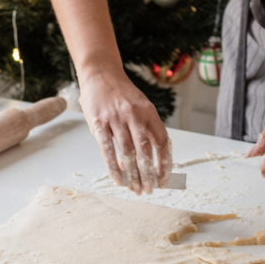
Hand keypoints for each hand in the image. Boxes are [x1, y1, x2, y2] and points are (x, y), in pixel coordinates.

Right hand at [79, 68, 171, 195]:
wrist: (101, 73)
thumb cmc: (122, 94)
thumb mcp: (139, 107)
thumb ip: (142, 131)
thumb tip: (141, 164)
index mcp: (149, 111)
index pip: (162, 141)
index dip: (165, 163)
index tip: (164, 180)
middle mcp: (135, 115)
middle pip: (145, 150)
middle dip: (148, 173)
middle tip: (148, 190)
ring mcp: (116, 118)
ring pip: (127, 152)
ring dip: (132, 174)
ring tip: (134, 189)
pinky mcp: (99, 122)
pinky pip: (107, 149)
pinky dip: (113, 167)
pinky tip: (117, 179)